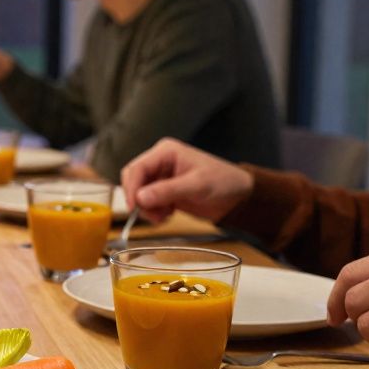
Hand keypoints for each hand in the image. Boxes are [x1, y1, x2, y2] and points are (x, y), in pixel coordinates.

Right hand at [119, 138, 252, 222]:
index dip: (132, 188)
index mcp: (166, 152)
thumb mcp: (196, 185)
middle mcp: (159, 162)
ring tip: (164, 215)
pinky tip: (168, 214)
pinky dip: (153, 211)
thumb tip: (140, 198)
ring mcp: (160, 177)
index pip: (137, 168)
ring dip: (147, 208)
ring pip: (138, 193)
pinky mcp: (162, 191)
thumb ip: (167, 191)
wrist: (237, 196)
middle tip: (152, 214)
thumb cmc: (223, 182)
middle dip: (139, 199)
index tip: (134, 207)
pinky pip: (146, 202)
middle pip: (133, 180)